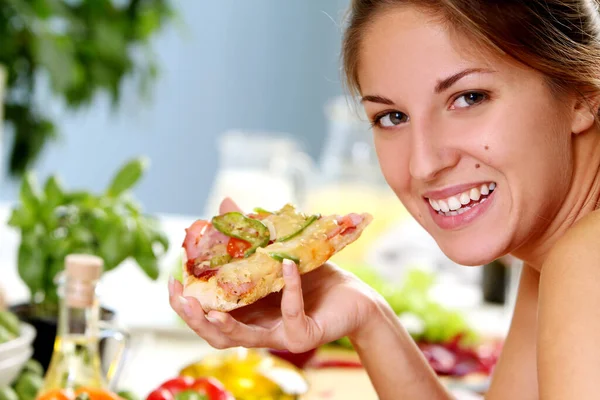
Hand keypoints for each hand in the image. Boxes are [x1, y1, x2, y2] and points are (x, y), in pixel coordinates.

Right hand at [168, 197, 381, 352]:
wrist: (355, 297)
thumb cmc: (314, 277)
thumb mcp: (276, 253)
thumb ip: (248, 234)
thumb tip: (223, 203)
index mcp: (246, 312)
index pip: (208, 315)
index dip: (187, 305)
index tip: (172, 282)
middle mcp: (258, 328)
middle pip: (216, 336)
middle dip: (194, 320)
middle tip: (181, 299)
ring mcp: (280, 335)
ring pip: (243, 338)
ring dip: (225, 325)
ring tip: (211, 309)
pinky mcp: (303, 336)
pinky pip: (292, 313)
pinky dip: (289, 289)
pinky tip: (285, 267)